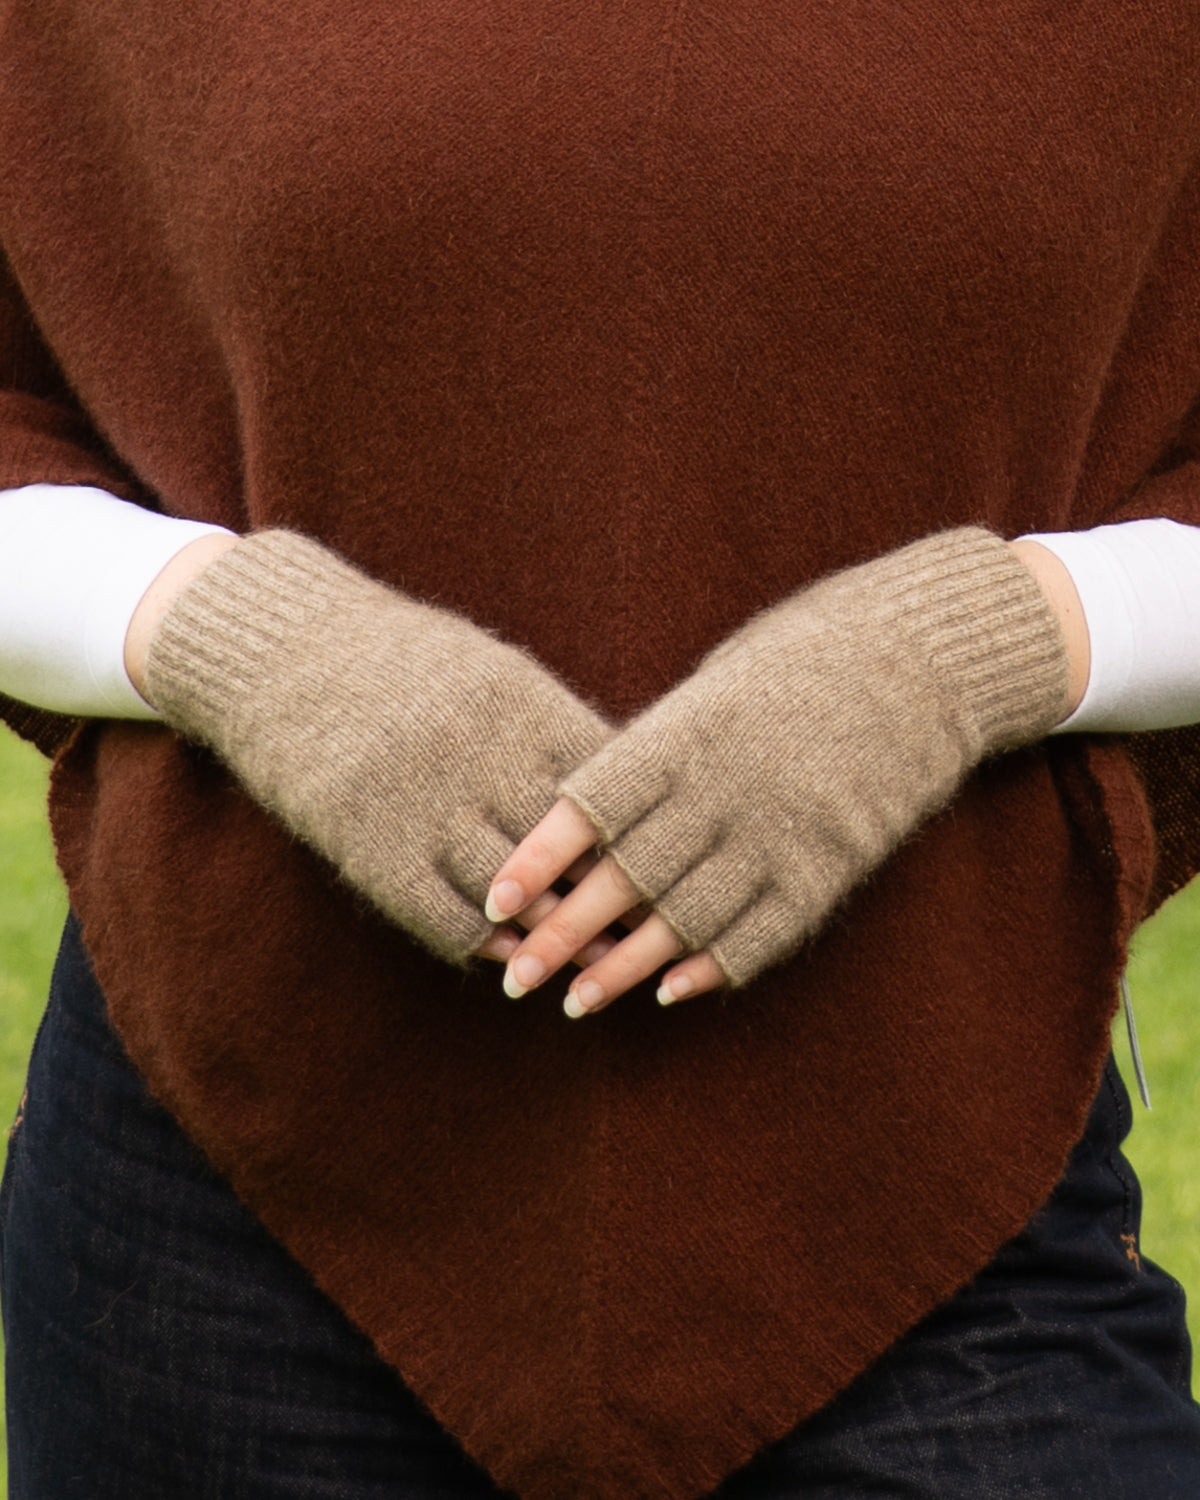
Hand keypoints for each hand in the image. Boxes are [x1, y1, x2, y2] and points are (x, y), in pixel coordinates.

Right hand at [141, 530, 611, 964]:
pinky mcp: (376, 853)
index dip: (641, 831)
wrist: (278, 651)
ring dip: (559, 936)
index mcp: (521, 706)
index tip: (670, 861)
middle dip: (615, 896)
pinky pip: (449, 920)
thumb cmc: (396, 657)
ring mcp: (427, 810)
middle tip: (655, 933)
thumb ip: (548, 723)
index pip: (608, 786)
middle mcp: (482, 760)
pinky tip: (507, 953)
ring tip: (596, 961)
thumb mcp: (486, 669)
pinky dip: (487, 944)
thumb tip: (617, 775)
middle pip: (572, 851)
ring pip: (519, 897)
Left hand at [493, 529, 1071, 1012]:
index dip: (538, 859)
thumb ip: (656, 754)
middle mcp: (724, 791)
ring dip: (625, 967)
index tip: (495, 899)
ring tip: (577, 1001)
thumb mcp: (715, 686)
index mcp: (687, 735)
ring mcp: (778, 835)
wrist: (920, 662)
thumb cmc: (799, 660)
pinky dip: (710, 966)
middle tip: (514, 976)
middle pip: (625, 877)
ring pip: (684, 919)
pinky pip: (758, 933)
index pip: (592, 808)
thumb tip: (591, 821)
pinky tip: (670, 992)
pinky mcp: (826, 868)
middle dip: (563, 933)